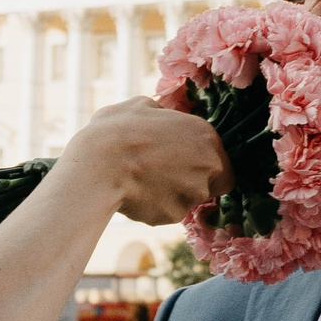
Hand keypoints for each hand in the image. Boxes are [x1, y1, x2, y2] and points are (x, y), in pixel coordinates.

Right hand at [53, 98, 228, 226]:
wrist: (99, 166)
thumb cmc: (117, 130)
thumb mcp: (143, 106)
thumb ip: (165, 115)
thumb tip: (164, 117)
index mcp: (206, 134)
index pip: (221, 160)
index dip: (202, 164)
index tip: (182, 164)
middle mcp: (209, 165)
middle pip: (210, 183)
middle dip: (190, 182)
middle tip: (161, 174)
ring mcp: (194, 193)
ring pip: (189, 200)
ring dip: (171, 194)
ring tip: (142, 181)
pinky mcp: (175, 215)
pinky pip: (168, 213)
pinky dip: (155, 207)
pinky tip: (136, 194)